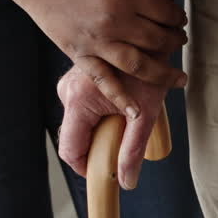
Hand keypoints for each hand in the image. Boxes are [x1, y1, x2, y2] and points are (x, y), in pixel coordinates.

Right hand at [0, 0, 187, 114]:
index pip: (166, 12)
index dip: (177, 17)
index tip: (178, 19)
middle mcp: (116, 20)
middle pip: (158, 39)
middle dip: (174, 42)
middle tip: (179, 41)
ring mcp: (98, 40)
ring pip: (140, 65)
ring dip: (163, 74)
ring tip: (178, 79)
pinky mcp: (80, 54)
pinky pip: (104, 80)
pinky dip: (121, 97)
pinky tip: (137, 112)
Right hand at [56, 65, 168, 189]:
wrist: (149, 37)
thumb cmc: (151, 68)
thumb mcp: (146, 113)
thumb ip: (133, 149)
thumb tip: (126, 181)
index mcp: (78, 99)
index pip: (70, 149)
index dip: (87, 167)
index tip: (107, 171)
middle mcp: (67, 91)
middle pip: (75, 138)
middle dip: (98, 147)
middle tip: (125, 138)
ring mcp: (69, 85)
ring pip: (80, 126)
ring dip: (101, 131)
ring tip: (127, 116)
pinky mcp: (76, 82)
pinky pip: (82, 112)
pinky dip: (100, 118)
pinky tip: (120, 108)